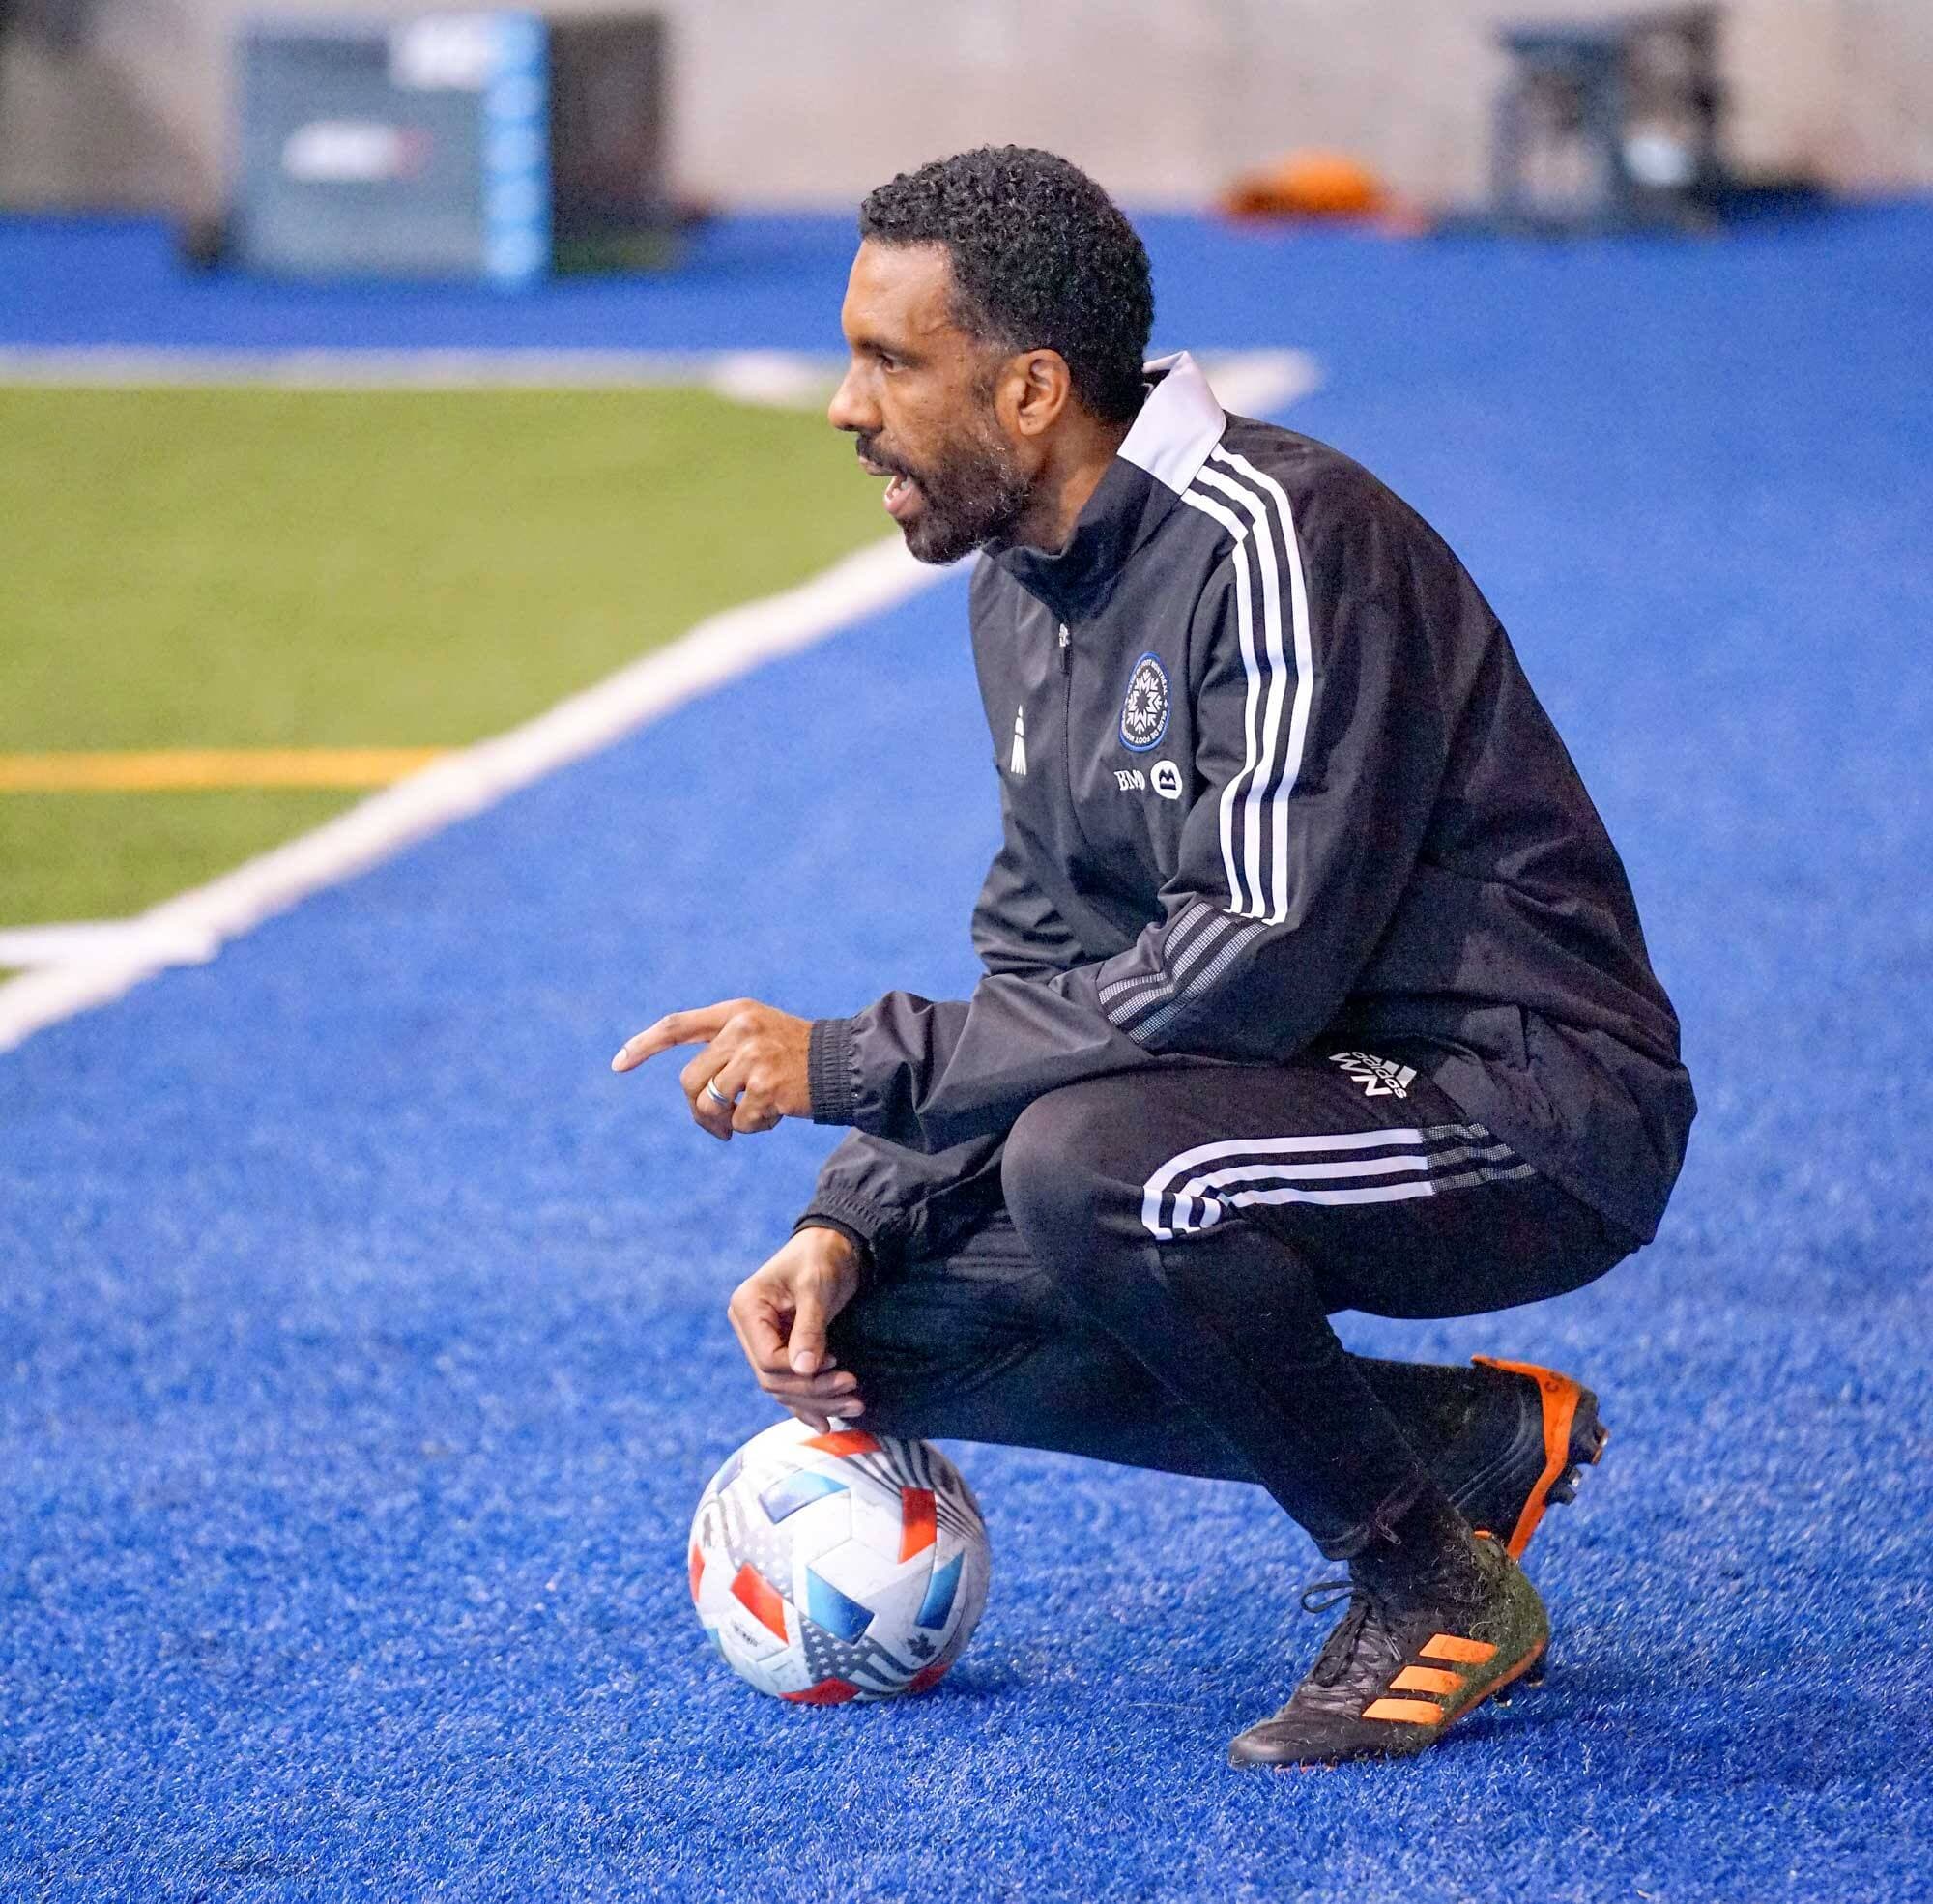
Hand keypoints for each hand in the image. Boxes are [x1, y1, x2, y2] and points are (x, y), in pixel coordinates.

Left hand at [610, 999, 811, 1140]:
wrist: (845, 1064)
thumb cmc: (797, 1055)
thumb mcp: (759, 1035)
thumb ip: (724, 1049)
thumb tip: (693, 1095)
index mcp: (735, 1013)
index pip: (677, 1026)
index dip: (644, 1045)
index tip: (618, 1065)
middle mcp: (741, 1030)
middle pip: (689, 1080)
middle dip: (699, 1109)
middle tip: (719, 1124)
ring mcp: (753, 1058)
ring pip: (709, 1104)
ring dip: (725, 1122)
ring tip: (753, 1116)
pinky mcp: (766, 1087)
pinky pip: (740, 1122)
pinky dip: (754, 1126)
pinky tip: (777, 1113)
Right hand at [726, 1228, 866, 1431]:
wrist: (837, 1243)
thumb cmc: (825, 1257)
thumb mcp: (817, 1289)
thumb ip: (809, 1329)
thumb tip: (804, 1371)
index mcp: (747, 1308)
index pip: (767, 1360)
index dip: (801, 1372)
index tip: (838, 1364)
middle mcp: (748, 1327)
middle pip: (774, 1378)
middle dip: (814, 1392)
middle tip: (854, 1393)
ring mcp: (761, 1339)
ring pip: (782, 1386)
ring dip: (817, 1401)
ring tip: (855, 1406)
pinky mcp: (780, 1347)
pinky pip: (789, 1383)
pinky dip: (808, 1401)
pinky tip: (826, 1420)